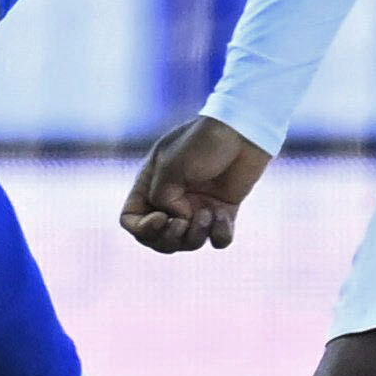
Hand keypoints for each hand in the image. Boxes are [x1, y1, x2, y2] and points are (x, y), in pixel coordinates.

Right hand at [121, 115, 270, 254]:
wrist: (244, 132)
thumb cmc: (204, 142)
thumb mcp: (171, 167)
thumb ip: (162, 198)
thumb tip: (177, 220)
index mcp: (151, 184)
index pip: (131, 219)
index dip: (142, 229)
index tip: (161, 218)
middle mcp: (171, 199)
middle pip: (157, 238)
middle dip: (169, 239)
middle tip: (182, 224)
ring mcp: (197, 207)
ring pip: (188, 243)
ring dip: (196, 235)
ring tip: (208, 213)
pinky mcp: (223, 211)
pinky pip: (217, 240)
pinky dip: (219, 235)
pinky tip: (223, 216)